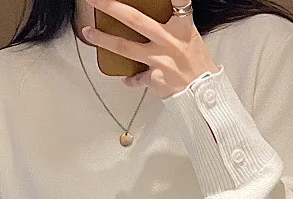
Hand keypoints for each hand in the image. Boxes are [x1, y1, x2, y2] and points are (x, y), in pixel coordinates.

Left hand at [81, 0, 219, 98]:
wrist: (205, 94)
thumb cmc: (198, 65)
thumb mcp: (190, 37)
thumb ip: (174, 23)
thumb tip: (148, 20)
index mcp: (182, 27)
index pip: (178, 1)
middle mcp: (169, 41)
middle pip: (134, 19)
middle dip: (111, 6)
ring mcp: (160, 60)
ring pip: (125, 48)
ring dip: (103, 39)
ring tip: (87, 32)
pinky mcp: (155, 79)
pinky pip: (137, 78)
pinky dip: (131, 79)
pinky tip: (126, 78)